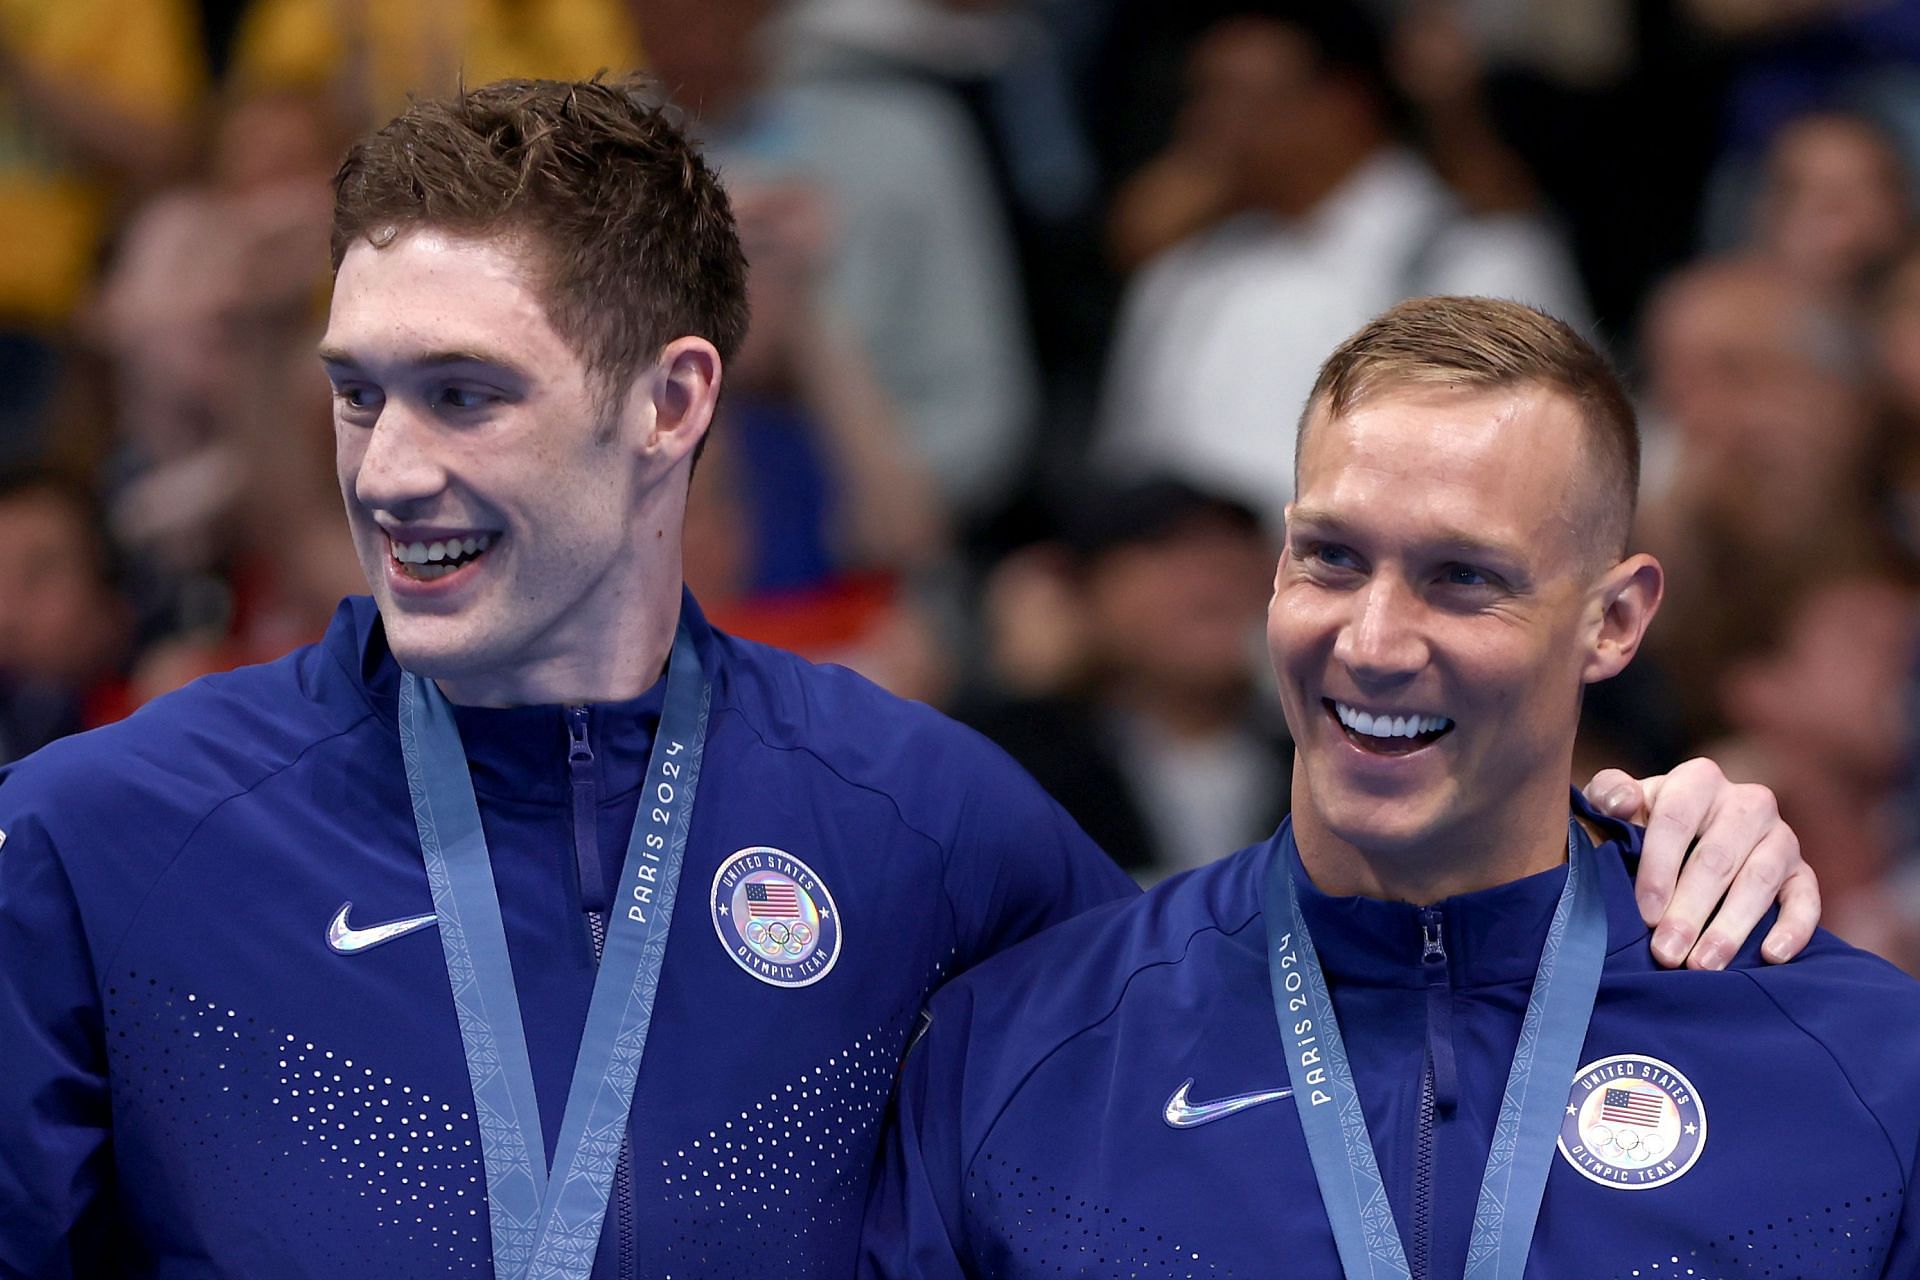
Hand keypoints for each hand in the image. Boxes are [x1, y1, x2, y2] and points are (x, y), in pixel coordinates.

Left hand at [1585, 758, 1819, 968]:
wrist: (1687, 834)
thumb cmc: (1641, 822)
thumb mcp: (1618, 802)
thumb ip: (1610, 793)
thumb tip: (1622, 803)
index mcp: (1698, 780)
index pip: (1676, 821)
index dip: (1659, 869)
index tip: (1645, 913)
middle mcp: (1747, 802)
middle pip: (1717, 858)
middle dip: (1690, 910)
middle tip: (1667, 953)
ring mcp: (1780, 836)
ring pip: (1760, 880)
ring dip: (1732, 927)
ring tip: (1704, 965)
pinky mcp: (1801, 870)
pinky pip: (1807, 898)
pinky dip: (1794, 927)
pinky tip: (1771, 955)